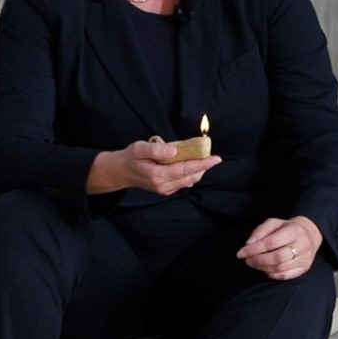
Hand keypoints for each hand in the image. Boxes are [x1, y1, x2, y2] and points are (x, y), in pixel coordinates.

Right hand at [87, 140, 220, 195]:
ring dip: (198, 170)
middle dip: (204, 166)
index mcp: (158, 176)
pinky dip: (191, 173)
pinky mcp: (166, 190)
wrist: (121, 172)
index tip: (216, 158)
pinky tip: (192, 164)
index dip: (203, 164)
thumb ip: (156, 149)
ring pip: (189, 180)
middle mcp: (163, 186)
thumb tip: (175, 150)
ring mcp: (165, 190)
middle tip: (212, 154)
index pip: (185, 169)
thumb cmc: (130, 158)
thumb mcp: (139, 148)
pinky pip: (183, 182)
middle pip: (191, 176)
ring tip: (204, 158)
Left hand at [236, 216, 322, 280]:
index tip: (241, 252)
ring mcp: (305, 259)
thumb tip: (249, 244)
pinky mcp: (304, 268)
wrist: (309, 234)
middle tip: (247, 259)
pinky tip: (265, 268)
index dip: (254, 249)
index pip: (271, 242)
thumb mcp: (274, 223)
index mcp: (295, 231)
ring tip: (254, 263)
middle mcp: (303, 245)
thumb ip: (260, 231)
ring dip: (262, 267)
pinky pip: (284, 276)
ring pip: (280, 268)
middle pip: (277, 258)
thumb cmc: (287, 228)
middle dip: (258, 260)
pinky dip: (271, 273)